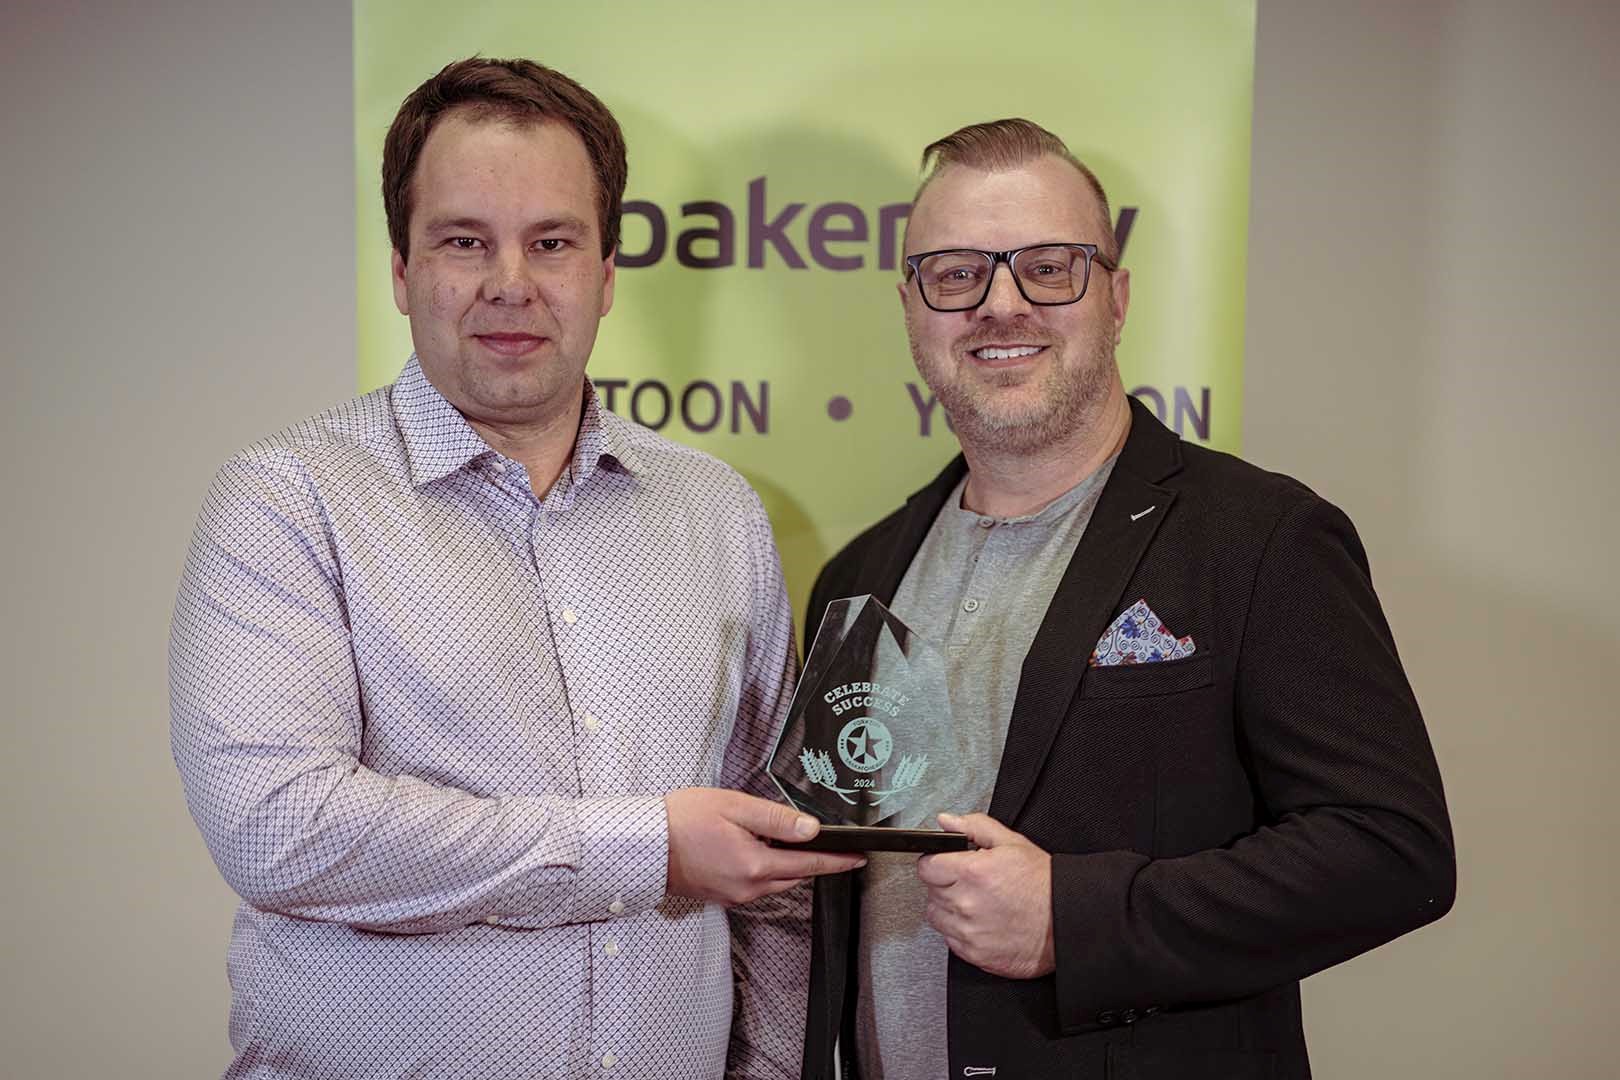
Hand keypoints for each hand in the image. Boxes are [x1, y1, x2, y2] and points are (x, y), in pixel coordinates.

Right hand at [663, 788, 865, 905]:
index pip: (810, 864)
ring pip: (776, 883)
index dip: (838, 861)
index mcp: (755, 865)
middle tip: (830, 844)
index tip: (859, 858)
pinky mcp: (721, 896)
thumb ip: (776, 819)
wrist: (644, 845)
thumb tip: (812, 829)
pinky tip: (758, 851)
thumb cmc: (682, 820)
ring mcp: (734, 895)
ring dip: (789, 866)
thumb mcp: (734, 807)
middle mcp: (747, 888)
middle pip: (795, 876)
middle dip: (815, 862)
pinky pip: (756, 886)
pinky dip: (767, 870)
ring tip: (790, 841)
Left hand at [916, 812, 1054, 978]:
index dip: (936, 862)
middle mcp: (966, 903)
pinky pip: (950, 939)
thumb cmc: (1043, 885)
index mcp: (972, 872)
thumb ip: (974, 827)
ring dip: (949, 908)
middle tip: (969, 883)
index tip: (945, 865)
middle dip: (946, 883)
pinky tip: (980, 922)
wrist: (1066, 921)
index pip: (927, 866)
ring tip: (975, 903)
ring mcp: (969, 931)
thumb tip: (947, 821)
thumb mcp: (1012, 843)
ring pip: (937, 916)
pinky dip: (960, 931)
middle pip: (931, 890)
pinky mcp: (974, 954)